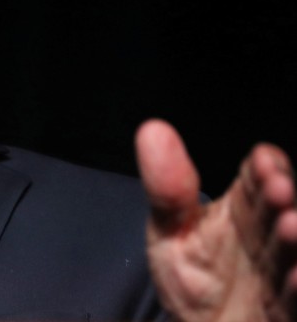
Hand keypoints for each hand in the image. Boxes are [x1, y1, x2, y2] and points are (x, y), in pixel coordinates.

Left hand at [136, 119, 296, 320]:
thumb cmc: (193, 282)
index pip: (258, 179)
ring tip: (291, 226)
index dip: (264, 169)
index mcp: (244, 210)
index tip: (263, 163)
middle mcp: (271, 237)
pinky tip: (296, 276)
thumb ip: (166, 189)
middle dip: (282, 198)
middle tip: (278, 190)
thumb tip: (152, 129)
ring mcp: (284, 274)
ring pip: (295, 252)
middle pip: (282, 210)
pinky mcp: (289, 310)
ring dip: (296, 240)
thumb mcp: (169, 233)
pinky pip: (296, 299)